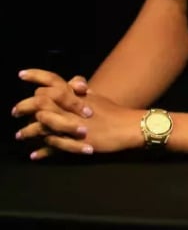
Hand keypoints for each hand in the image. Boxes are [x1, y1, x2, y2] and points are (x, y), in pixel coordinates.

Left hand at [13, 69, 143, 158]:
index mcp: (76, 95)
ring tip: (20, 136)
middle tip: (15, 112)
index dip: (36, 76)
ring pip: (41, 126)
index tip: (21, 74)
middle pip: (40, 102)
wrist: (128, 127)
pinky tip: (35, 155)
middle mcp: (70, 108)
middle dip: (24, 107)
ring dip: (28, 131)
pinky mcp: (74, 142)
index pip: (52, 80)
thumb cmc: (115, 112)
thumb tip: (73, 84)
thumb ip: (81, 91)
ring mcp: (70, 125)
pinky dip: (42, 151)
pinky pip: (53, 146)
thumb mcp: (97, 97)